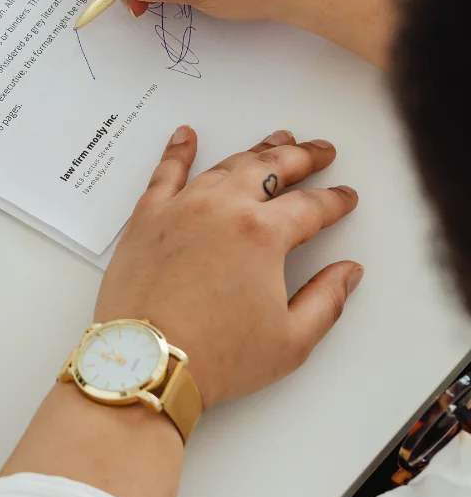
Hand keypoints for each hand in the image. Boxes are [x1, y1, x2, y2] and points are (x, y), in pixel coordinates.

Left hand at [95, 125, 361, 409]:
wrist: (147, 362)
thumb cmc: (217, 357)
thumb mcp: (290, 341)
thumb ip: (326, 300)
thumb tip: (349, 272)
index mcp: (262, 234)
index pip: (311, 206)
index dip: (335, 200)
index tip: (346, 196)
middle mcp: (222, 208)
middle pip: (270, 168)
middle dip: (301, 157)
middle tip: (320, 150)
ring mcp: (182, 207)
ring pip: (225, 165)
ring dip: (254, 150)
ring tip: (275, 141)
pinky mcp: (147, 216)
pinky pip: (165, 172)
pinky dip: (178, 150)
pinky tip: (186, 135)